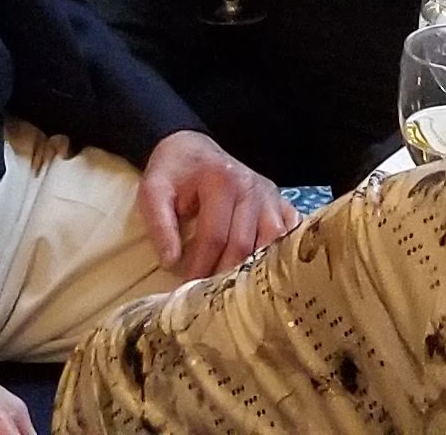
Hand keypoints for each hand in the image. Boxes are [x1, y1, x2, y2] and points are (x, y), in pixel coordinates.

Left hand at [136, 129, 292, 278]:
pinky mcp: (281, 201)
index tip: (188, 290)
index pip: (216, 236)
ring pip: (273, 242)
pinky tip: (269, 272)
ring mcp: (271, 195)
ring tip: (236, 290)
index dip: (202, 267)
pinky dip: (282, 253)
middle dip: (226, 275)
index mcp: (222, 181)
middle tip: (211, 298)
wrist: (192, 147)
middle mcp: (253, 187)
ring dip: (256, 269)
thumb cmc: (174, 172)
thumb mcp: (154, 190)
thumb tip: (172, 262)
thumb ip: (159, 224)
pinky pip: (291, 231)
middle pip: (245, 244)